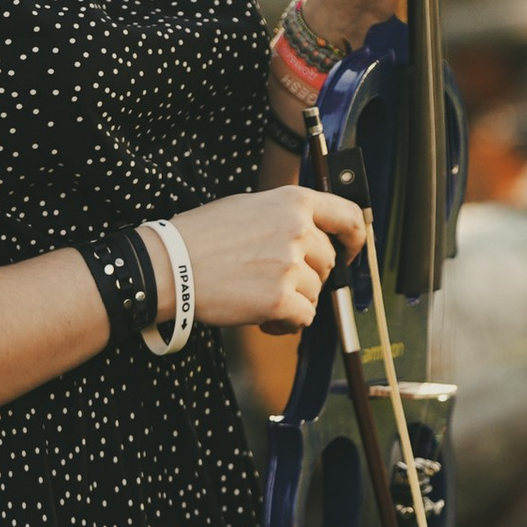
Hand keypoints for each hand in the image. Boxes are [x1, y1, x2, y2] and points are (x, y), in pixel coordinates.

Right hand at [171, 182, 365, 334]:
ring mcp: (290, 265)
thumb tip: (315, 236)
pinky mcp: (281, 299)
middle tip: (273, 282)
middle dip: (306, 277)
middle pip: (327, 263)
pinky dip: (286, 324)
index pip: (349, 216)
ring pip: (315, 293)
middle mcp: (298, 230)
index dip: (355, 239)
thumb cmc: (202, 236)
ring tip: (259, 298)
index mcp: (293, 202)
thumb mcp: (250, 207)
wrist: (170, 265)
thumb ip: (286, 217)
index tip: (349, 253)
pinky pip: (303, 319)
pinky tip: (262, 319)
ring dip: (293, 302)